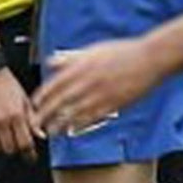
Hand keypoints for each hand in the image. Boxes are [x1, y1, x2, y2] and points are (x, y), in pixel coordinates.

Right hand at [0, 66, 41, 158]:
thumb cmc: (9, 86)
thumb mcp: (25, 100)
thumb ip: (33, 119)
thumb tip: (41, 135)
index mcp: (18, 115)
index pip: (25, 143)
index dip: (29, 153)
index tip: (31, 157)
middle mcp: (4, 120)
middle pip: (11, 148)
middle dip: (16, 149)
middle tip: (18, 144)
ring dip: (2, 148)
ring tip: (6, 141)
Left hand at [35, 38, 160, 135]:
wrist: (149, 59)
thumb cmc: (122, 52)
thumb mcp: (93, 50)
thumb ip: (70, 58)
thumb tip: (51, 61)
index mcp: (81, 66)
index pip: (54, 85)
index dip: (41, 98)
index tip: (33, 106)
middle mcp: (87, 81)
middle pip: (60, 102)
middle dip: (44, 115)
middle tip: (35, 125)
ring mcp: (100, 94)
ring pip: (74, 113)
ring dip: (59, 124)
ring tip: (50, 132)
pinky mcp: (113, 104)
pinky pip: (92, 117)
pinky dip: (80, 125)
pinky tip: (72, 131)